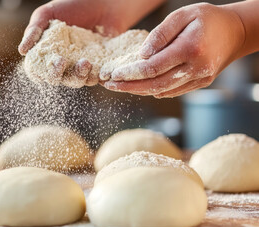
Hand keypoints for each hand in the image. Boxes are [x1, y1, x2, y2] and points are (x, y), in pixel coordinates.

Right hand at [19, 0, 163, 86]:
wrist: (102, 1)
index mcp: (47, 54)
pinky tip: (98, 68)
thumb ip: (34, 30)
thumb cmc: (71, 5)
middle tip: (62, 61)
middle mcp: (63, 64)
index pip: (39, 71)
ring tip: (85, 62)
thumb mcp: (47, 13)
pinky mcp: (99, 66)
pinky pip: (96, 77)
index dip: (41, 72)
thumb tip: (22, 50)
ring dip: (79, 76)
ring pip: (77, 81)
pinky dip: (96, 75)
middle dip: (58, 74)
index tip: (51, 61)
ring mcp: (80, 66)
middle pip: (58, 79)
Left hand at [99, 3, 244, 97]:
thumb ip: (160, 34)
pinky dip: (154, 90)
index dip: (131, 73)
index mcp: (190, 49)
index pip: (153, 68)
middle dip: (129, 87)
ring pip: (163, 91)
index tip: (113, 74)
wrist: (237, 31)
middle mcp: (196, 68)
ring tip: (120, 87)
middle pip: (155, 84)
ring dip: (139, 91)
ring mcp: (200, 79)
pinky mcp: (201, 83)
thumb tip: (142, 55)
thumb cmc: (207, 19)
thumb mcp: (182, 15)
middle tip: (109, 85)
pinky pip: (173, 91)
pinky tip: (139, 87)